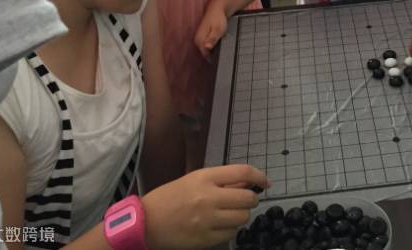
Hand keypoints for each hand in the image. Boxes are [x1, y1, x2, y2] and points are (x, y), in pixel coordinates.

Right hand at [143, 164, 268, 249]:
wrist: (145, 222)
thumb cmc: (170, 197)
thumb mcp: (194, 180)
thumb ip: (221, 180)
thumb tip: (248, 184)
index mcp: (205, 177)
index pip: (243, 172)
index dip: (259, 176)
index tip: (266, 182)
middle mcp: (208, 197)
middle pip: (248, 198)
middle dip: (252, 199)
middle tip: (246, 201)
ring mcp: (207, 220)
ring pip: (242, 218)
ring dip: (242, 215)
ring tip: (230, 214)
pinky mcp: (205, 239)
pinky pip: (231, 234)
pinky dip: (231, 230)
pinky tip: (221, 226)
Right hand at [194, 0, 227, 59]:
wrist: (217, 8)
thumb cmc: (218, 19)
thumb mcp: (218, 30)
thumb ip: (212, 39)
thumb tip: (207, 47)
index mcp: (199, 39)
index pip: (206, 55)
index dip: (214, 57)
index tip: (223, 57)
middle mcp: (197, 40)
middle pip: (206, 53)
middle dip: (214, 53)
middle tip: (224, 49)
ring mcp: (199, 38)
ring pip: (207, 49)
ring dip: (214, 49)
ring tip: (222, 44)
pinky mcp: (203, 36)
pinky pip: (208, 44)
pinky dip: (213, 44)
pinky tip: (219, 41)